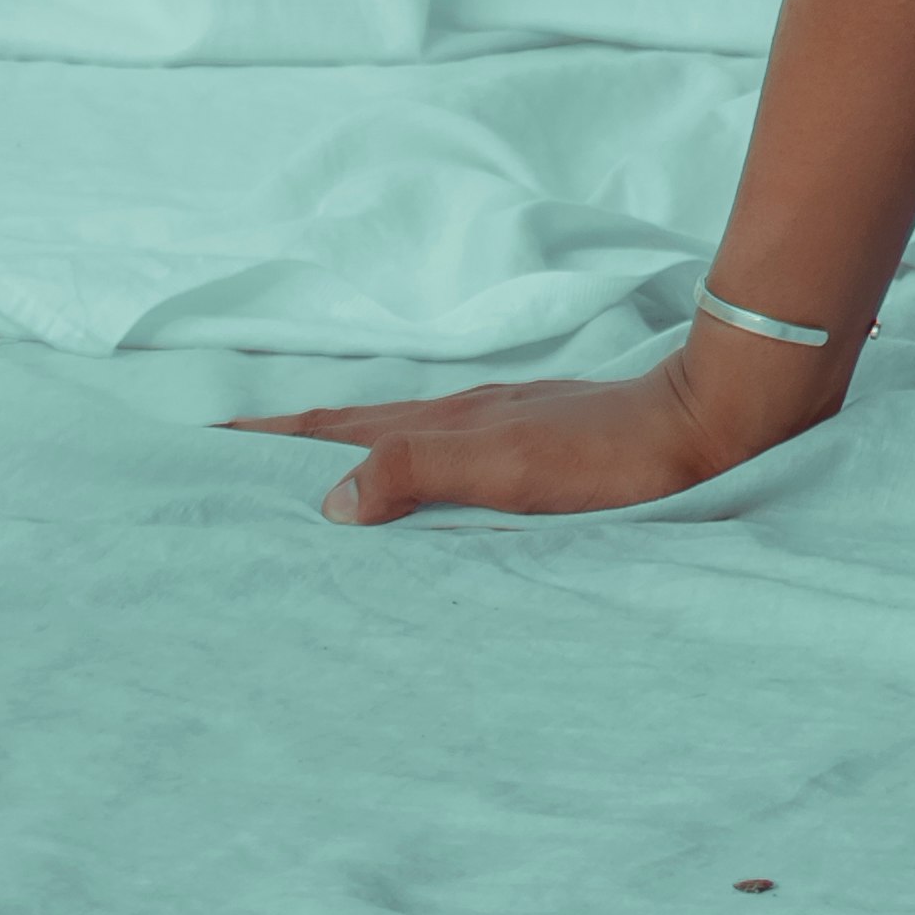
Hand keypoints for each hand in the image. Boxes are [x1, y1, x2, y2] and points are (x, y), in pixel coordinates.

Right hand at [227, 344, 813, 524]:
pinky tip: (410, 484)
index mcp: (447, 422)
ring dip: (339, 454)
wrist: (719, 420)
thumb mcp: (512, 468)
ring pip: (397, 437)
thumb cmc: (620, 455)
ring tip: (292, 478)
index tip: (196, 445)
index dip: (265, 441)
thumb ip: (422, 473)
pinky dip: (399, 465)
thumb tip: (328, 498)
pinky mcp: (538, 443)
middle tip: (217, 463)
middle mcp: (465, 415)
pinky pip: (441, 452)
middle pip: (354, 426)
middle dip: (283, 445)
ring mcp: (502, 425)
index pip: (333, 430)